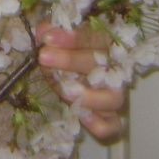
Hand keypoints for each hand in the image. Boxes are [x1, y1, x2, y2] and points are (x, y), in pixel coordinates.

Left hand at [37, 25, 126, 142]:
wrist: (81, 74)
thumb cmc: (70, 51)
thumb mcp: (60, 37)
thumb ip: (52, 32)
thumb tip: (43, 32)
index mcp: (106, 44)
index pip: (94, 38)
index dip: (72, 38)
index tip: (48, 38)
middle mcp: (115, 69)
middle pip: (100, 65)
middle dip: (70, 60)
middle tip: (44, 56)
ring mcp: (115, 95)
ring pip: (113, 98)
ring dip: (89, 95)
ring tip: (64, 90)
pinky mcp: (112, 118)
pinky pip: (112, 125)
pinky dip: (99, 124)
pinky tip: (81, 115)